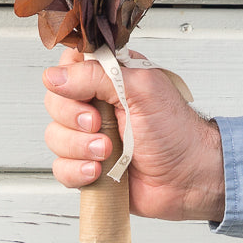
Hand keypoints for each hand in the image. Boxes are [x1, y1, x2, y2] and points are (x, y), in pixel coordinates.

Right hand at [43, 46, 224, 221]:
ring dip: (78, 147)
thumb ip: (97, 76)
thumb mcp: (141, 90)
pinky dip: (76, 171)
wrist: (188, 177)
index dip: (68, 79)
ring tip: (107, 152)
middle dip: (73, 117)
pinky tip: (98, 170)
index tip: (87, 94)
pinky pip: (61, 167)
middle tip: (99, 124)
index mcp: (109, 76)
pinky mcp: (88, 164)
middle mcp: (96, 102)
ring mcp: (89, 135)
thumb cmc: (176, 130)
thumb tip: (55, 76)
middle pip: (54, 101)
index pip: (68, 65)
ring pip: (54, 135)